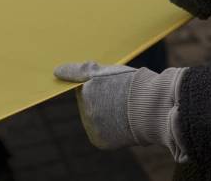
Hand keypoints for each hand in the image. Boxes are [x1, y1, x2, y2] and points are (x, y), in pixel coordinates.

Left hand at [53, 61, 185, 158]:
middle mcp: (85, 106)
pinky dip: (108, 128)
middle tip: (120, 96)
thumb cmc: (136, 86)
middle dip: (101, 98)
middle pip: (88, 101)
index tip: (82, 79)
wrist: (154, 109)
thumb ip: (82, 70)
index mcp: (87, 86)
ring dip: (104, 113)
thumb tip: (56, 71)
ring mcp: (91, 124)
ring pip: (94, 117)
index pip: (82, 82)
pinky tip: (122, 122)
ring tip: (124, 109)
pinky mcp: (98, 140)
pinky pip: (99, 132)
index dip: (90, 81)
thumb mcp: (109, 71)